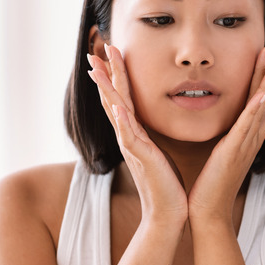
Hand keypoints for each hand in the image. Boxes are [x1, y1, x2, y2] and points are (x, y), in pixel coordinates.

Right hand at [87, 44, 187, 227]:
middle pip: (113, 99)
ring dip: (107, 89)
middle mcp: (128, 138)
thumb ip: (149, 138)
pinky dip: (122, 120)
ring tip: (99, 68)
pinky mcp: (142, 159)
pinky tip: (117, 105)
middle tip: (96, 50)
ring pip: (116, 112)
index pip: (120, 99)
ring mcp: (132, 147)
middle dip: (106, 74)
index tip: (109, 54)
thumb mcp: (158, 153)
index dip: (114, 77)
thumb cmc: (166, 185)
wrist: (167, 214)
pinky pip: (130, 136)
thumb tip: (148, 127)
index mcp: (134, 135)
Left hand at [188, 46, 264, 223]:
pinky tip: (262, 93)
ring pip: (264, 110)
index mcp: (250, 140)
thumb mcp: (222, 156)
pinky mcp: (233, 151)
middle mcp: (253, 140)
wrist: (208, 212)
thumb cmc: (212, 186)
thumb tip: (228, 130)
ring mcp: (245, 145)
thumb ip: (228, 140)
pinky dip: (256, 109)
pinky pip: (247, 127)